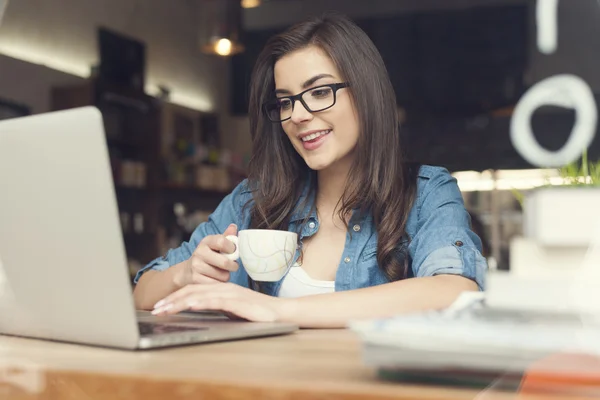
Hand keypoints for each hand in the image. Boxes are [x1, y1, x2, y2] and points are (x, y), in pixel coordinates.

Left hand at [151, 282, 291, 322]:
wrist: (278, 312)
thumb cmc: (256, 312)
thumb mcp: (231, 309)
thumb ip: (216, 307)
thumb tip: (198, 309)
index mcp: (220, 289)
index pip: (193, 290)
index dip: (175, 297)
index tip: (160, 306)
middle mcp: (222, 288)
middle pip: (192, 291)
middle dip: (171, 300)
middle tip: (155, 309)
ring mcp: (230, 294)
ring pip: (199, 295)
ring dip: (179, 302)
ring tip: (164, 310)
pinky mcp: (237, 302)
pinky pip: (216, 301)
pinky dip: (202, 302)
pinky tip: (190, 305)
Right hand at [175, 224, 238, 286]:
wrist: (187, 271)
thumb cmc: (208, 257)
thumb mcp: (215, 245)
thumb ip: (227, 237)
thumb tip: (234, 226)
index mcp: (206, 241)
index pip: (222, 242)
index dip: (232, 248)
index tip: (234, 252)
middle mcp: (199, 252)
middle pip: (225, 262)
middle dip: (233, 266)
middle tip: (232, 266)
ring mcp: (196, 266)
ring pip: (223, 276)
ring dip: (226, 276)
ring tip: (220, 273)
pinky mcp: (195, 279)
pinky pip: (217, 284)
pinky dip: (219, 284)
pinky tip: (215, 280)